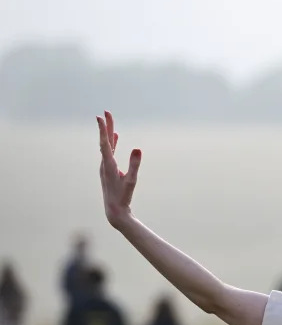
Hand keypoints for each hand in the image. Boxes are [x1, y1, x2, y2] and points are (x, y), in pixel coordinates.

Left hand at [97, 111, 140, 228]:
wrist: (114, 211)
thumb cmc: (123, 197)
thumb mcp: (131, 181)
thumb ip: (134, 164)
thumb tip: (137, 148)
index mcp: (108, 165)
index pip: (104, 143)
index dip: (103, 129)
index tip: (100, 116)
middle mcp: (104, 164)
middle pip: (104, 141)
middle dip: (106, 126)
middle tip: (106, 112)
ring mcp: (105, 167)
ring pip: (106, 146)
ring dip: (108, 133)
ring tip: (109, 121)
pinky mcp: (108, 170)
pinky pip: (109, 152)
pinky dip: (111, 143)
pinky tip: (115, 138)